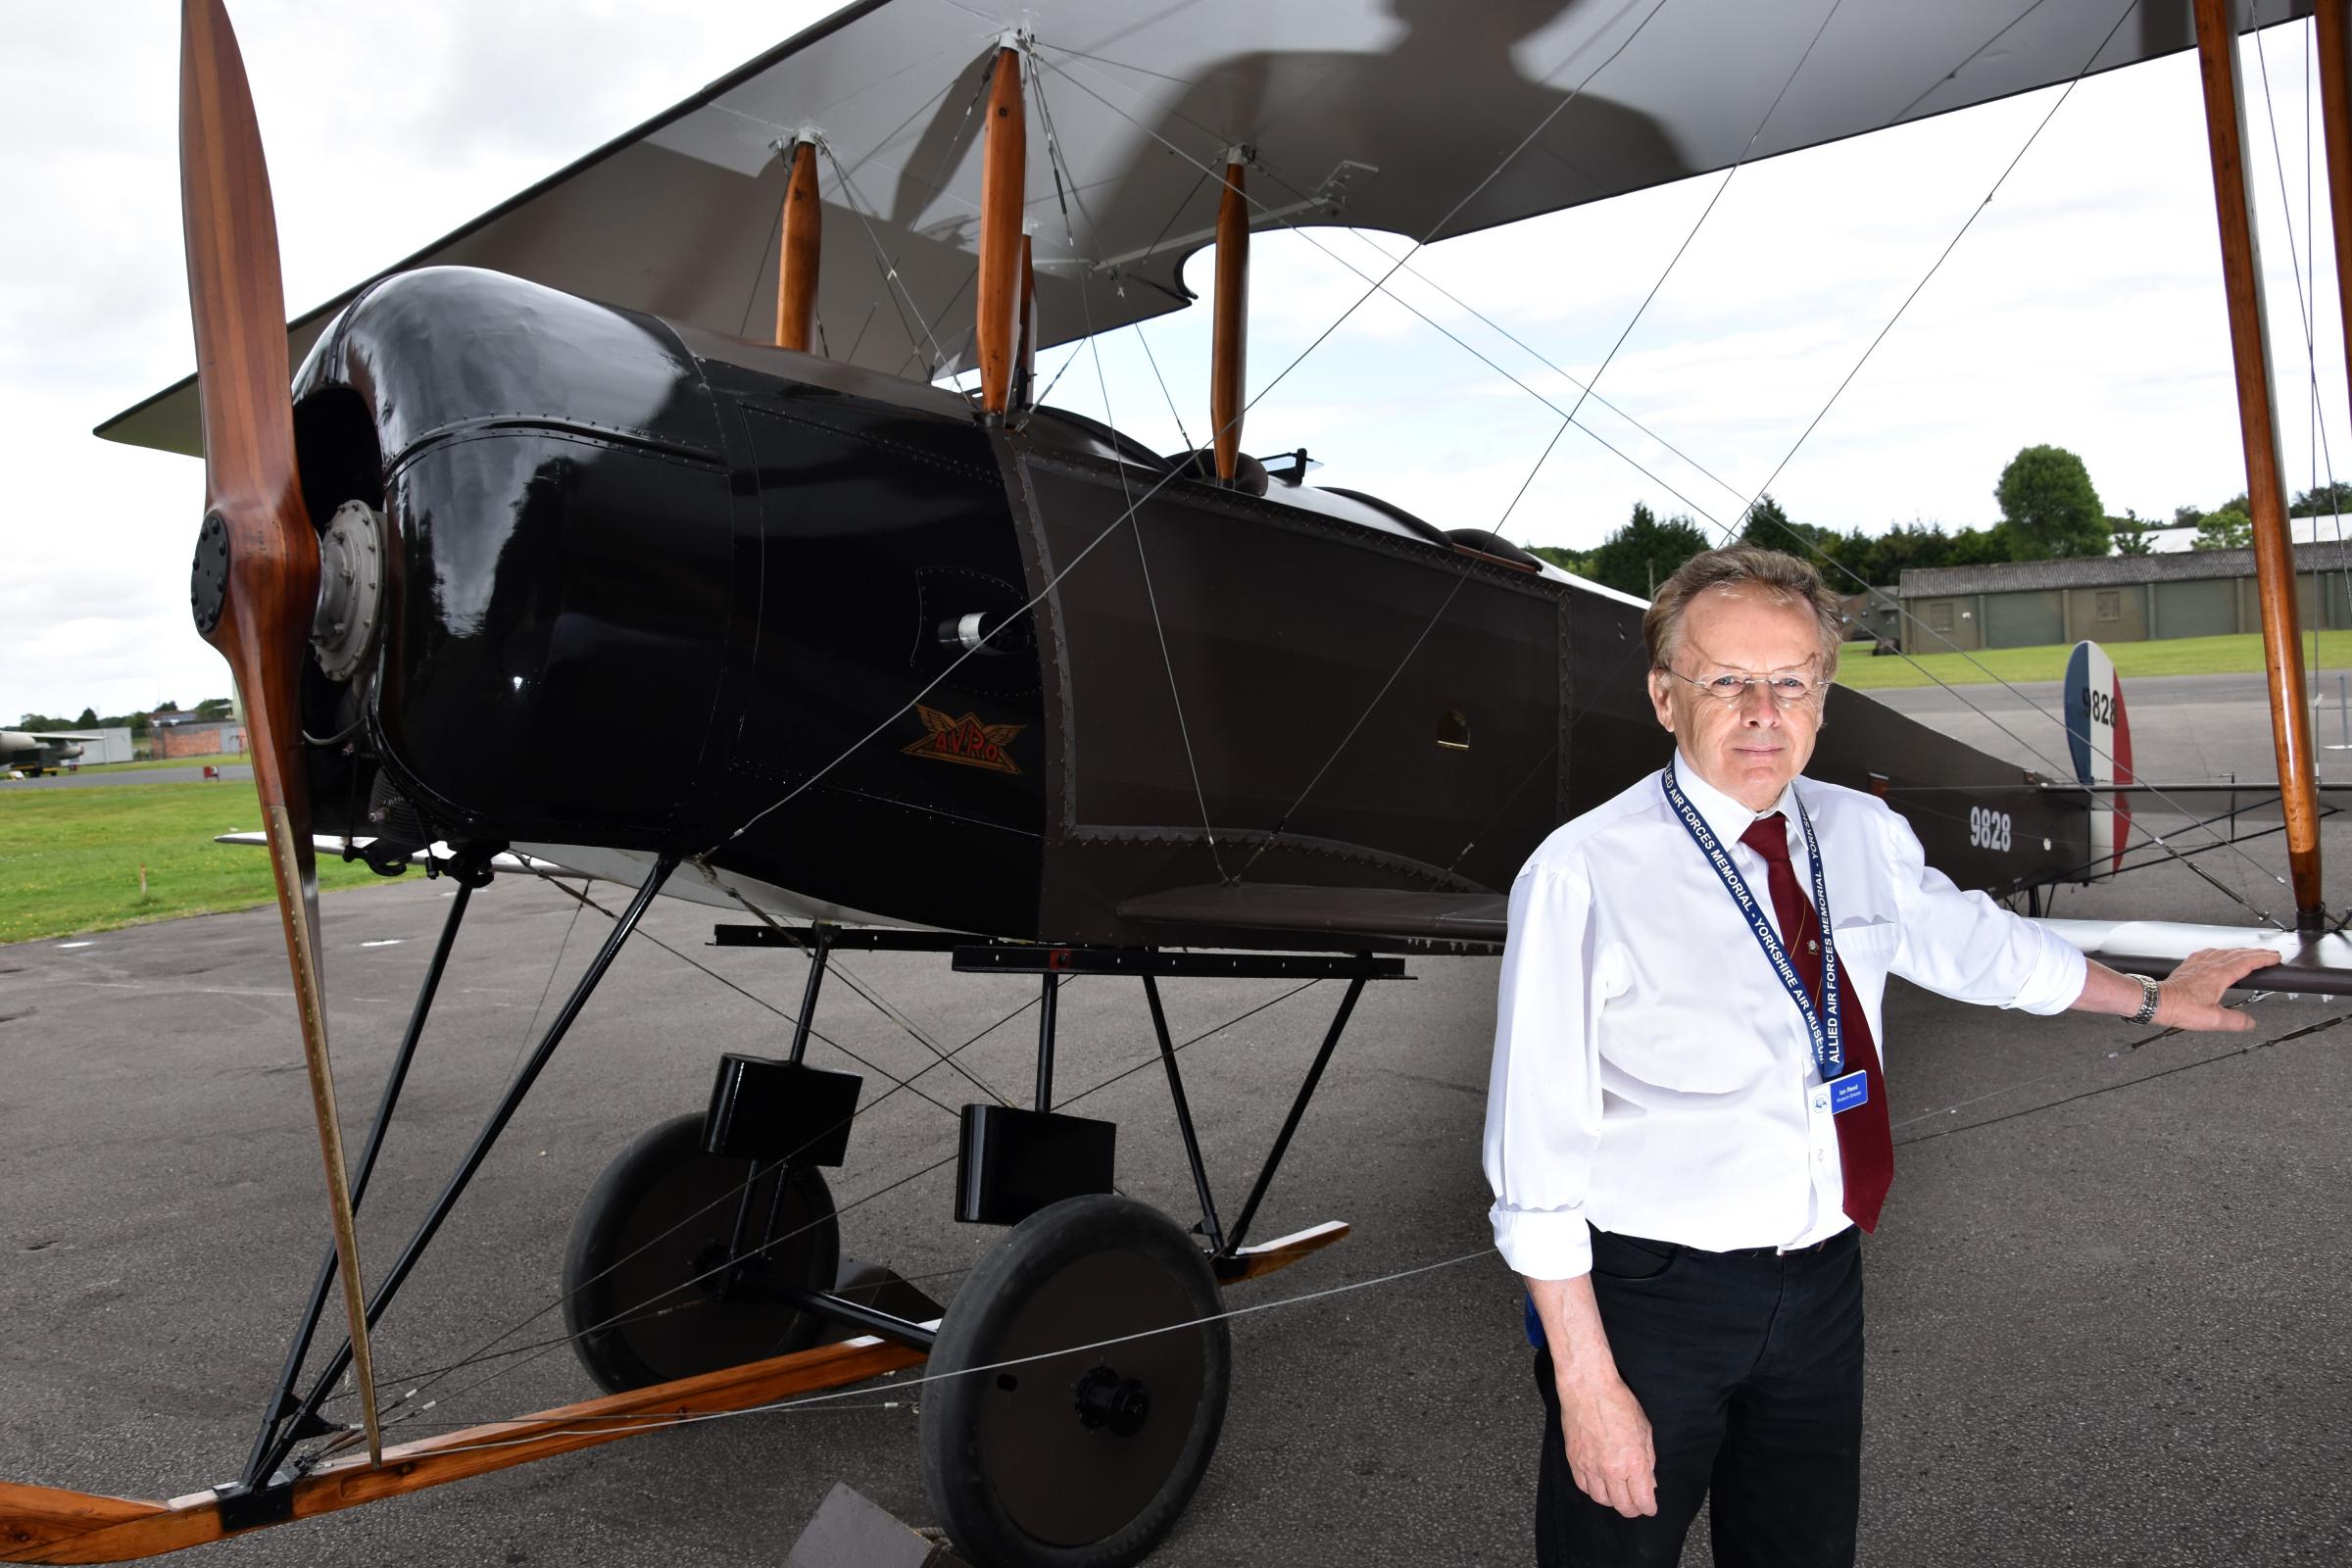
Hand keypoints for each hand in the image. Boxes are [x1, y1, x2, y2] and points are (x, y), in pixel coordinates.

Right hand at [1555, 1364, 1655, 1517]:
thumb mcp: (1645, 1429)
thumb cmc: (1618, 1402)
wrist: (1588, 1388)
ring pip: (1602, 1499)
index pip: (1643, 1500)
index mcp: (1633, 1462)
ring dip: (1612, 1501)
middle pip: (1622, 1505)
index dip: (1649, 1507)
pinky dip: (1592, 1490)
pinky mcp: (1574, 1460)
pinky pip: (1583, 1486)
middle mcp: (1611, 1469)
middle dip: (1632, 1509)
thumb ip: (1648, 1459)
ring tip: (1617, 1494)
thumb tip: (1649, 1480)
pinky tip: (1598, 1484)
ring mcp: (1590, 1466)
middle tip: (1636, 1505)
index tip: (1650, 1507)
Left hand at [2155, 947, 2279, 1031]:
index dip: (2263, 958)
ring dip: (2239, 951)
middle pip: (2238, 953)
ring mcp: (2198, 964)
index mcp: (2219, 975)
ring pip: (2223, 951)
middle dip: (2256, 952)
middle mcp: (2209, 966)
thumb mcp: (2214, 1020)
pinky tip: (2217, 954)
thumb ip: (2235, 1021)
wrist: (2157, 1001)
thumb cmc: (2180, 1008)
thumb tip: (2250, 1022)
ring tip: (2249, 953)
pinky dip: (2219, 952)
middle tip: (2269, 954)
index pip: (2247, 962)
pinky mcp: (2188, 966)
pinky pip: (2207, 953)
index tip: (2275, 957)